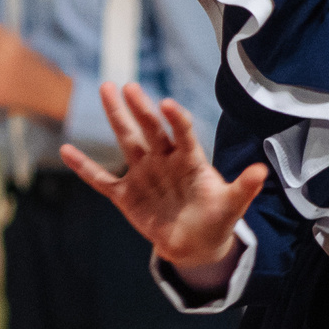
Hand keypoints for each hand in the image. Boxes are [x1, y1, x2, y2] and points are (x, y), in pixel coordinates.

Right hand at [60, 82, 265, 277]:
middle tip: (128, 85)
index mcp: (191, 160)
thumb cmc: (217, 218)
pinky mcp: (126, 195)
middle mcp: (165, 161)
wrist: (196, 243)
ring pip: (127, 142)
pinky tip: (66, 151)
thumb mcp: (232, 205)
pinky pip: (101, 179)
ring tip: (106, 90)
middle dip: (140, 109)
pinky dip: (84, 167)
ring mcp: (143, 175)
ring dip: (117, 118)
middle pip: (151, 130)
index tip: (167, 104)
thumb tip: (262, 172)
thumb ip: (244, 187)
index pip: (183, 134)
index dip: (177, 120)